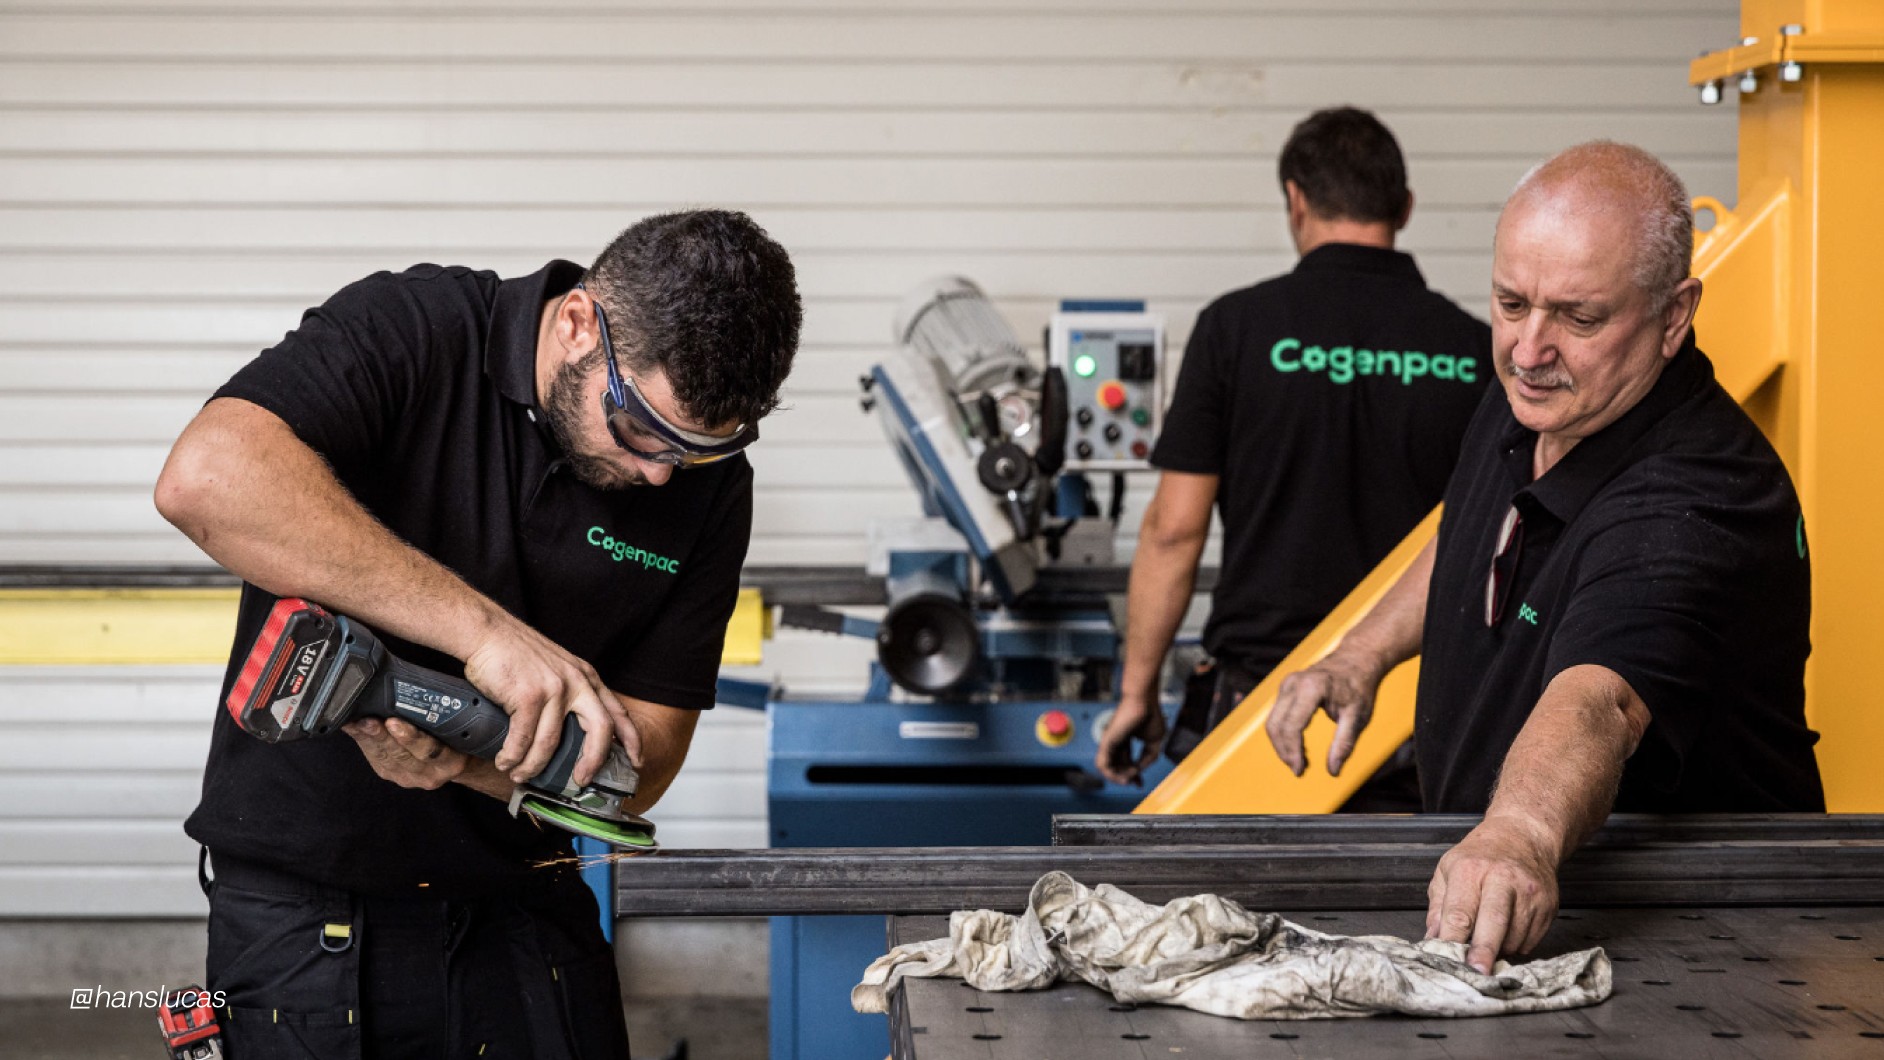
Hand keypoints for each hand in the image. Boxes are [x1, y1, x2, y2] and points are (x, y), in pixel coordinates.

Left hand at [346, 717, 463, 789]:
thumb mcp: (457, 728)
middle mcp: (430, 774)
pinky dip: (362, 741)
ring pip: (385, 758)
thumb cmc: (457, 739)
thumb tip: (415, 691)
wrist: (455, 762)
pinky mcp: (391, 775)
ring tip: (356, 723)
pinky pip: (375, 759)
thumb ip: (442, 715)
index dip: (410, 737)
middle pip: (401, 755)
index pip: (430, 749)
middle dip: (381, 736)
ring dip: (368, 738)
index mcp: (452, 761)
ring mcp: (409, 777)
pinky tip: (353, 728)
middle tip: (368, 720)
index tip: (393, 722)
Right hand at [461, 622, 639, 787]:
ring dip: (534, 765)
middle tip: (581, 781)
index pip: (618, 712)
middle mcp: (576, 682)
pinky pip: (523, 739)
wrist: (487, 632)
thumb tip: (569, 734)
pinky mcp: (528, 696)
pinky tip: (504, 761)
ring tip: (519, 774)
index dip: (631, 740)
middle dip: (593, 761)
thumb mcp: (556, 668)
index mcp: (586, 677)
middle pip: (599, 730)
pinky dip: (512, 756)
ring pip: (551, 743)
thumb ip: (569, 693)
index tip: (636, 760)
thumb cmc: (515, 652)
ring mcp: (554, 689)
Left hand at [1095, 696, 1165, 785]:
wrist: (1144, 701)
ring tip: (1129, 780)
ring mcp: (1109, 742)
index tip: (1140, 783)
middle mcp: (1116, 743)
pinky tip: (1125, 775)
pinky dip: (1112, 774)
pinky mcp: (1106, 742)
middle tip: (1136, 782)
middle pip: (1116, 767)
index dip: (1133, 775)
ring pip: (1106, 769)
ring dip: (1117, 778)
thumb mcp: (1154, 743)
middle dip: (1126, 778)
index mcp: (1125, 741)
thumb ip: (1147, 759)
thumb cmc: (1150, 716)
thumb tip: (1139, 770)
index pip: (1125, 762)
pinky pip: (1102, 764)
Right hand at [1266, 648, 1382, 776]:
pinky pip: (1276, 715)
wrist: (1356, 659)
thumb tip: (1333, 770)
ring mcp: (1287, 684)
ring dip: (1282, 744)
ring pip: (1272, 721)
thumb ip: (1344, 743)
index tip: (1300, 770)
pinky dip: (1283, 734)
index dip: (1292, 752)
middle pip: (1276, 725)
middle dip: (1284, 751)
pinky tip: (1297, 746)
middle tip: (1299, 769)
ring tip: (1300, 760)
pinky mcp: (1286, 687)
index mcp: (1311, 689)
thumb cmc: (1358, 686)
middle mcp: (1293, 684)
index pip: (1291, 727)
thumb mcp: (1358, 716)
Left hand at [1425, 816, 1560, 973]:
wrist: (1523, 837)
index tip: (1450, 961)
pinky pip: (1530, 940)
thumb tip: (1432, 940)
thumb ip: (1438, 907)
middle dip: (1484, 951)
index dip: (1454, 939)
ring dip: (1499, 949)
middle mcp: (1502, 880)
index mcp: (1470, 871)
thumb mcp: (1447, 871)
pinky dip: (1516, 944)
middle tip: (1477, 973)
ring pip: (1514, 937)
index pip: (1460, 912)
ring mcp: (1529, 893)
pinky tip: (1508, 930)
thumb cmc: (1480, 856)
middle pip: (1493, 923)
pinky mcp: (1548, 905)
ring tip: (1489, 938)